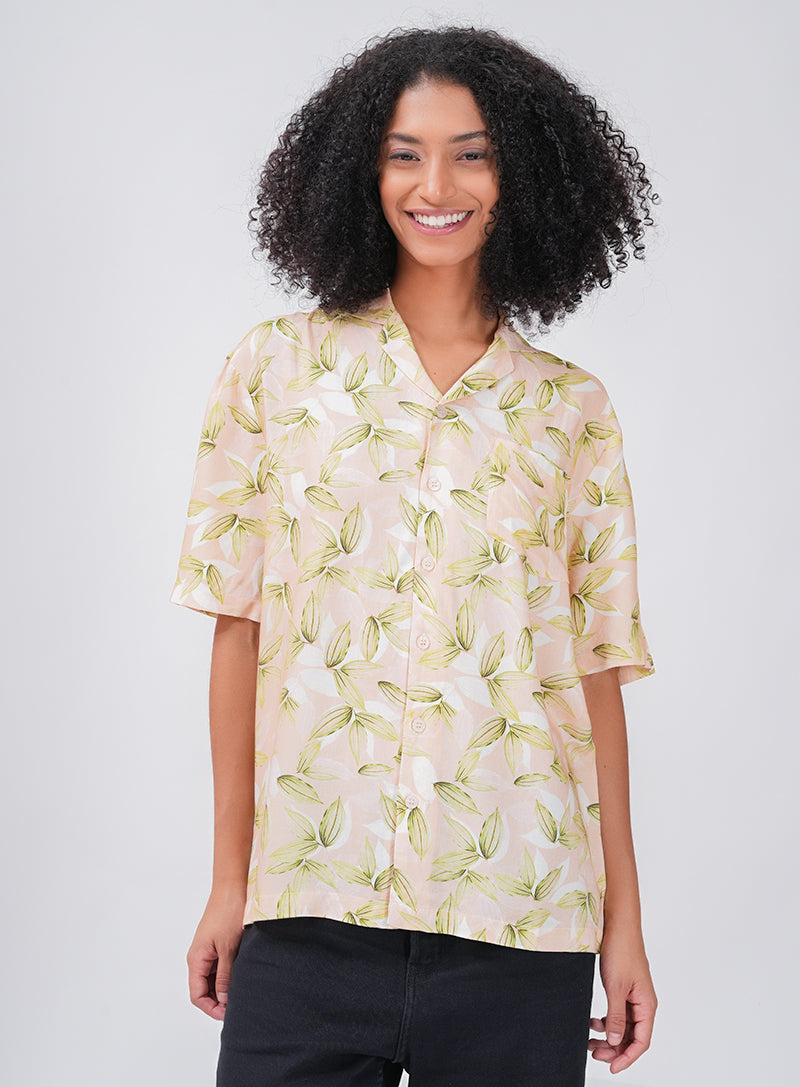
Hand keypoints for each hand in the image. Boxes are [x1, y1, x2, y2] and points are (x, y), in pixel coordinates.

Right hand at [187, 886, 246, 1019]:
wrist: (232, 887)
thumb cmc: (228, 913)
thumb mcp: (229, 948)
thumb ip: (226, 975)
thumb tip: (224, 1000)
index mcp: (196, 959)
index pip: (197, 995)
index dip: (212, 1008)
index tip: (230, 1013)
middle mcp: (199, 957)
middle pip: (204, 989)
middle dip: (219, 1000)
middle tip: (239, 1005)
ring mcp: (208, 950)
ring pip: (213, 978)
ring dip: (224, 987)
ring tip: (242, 992)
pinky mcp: (217, 943)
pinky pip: (219, 966)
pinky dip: (228, 974)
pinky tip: (242, 976)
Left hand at [588, 922, 656, 1073]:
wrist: (618, 926)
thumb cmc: (622, 951)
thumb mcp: (615, 987)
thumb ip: (615, 1016)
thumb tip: (615, 1041)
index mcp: (647, 1005)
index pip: (641, 1042)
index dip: (627, 1058)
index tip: (611, 1068)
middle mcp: (643, 1004)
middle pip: (632, 1037)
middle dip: (614, 1049)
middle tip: (594, 1053)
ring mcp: (633, 997)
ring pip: (623, 1027)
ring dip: (609, 1036)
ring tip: (590, 1040)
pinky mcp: (624, 990)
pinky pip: (617, 1014)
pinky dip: (606, 1021)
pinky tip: (593, 1022)